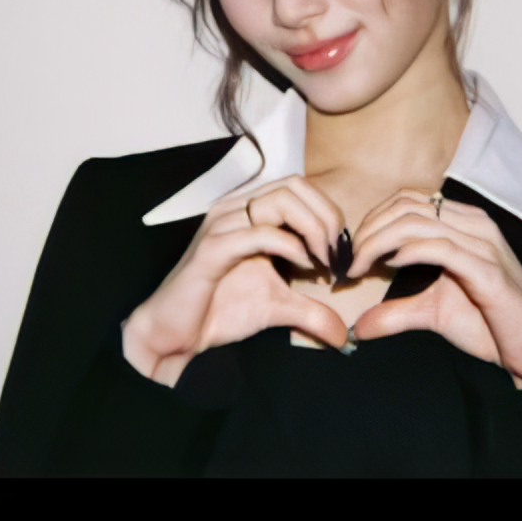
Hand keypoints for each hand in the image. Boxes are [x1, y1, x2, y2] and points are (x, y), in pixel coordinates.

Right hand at [124, 176, 351, 385]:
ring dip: (312, 229)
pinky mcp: (212, 249)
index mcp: (247, 210)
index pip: (298, 185)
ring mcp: (221, 225)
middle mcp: (233, 208)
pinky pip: (259, 233)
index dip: (327, 211)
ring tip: (321, 261)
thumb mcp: (278, 306)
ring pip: (279, 200)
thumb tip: (344, 334)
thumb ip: (312, 310)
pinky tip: (302, 267)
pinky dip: (290, 247)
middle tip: (335, 255)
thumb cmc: (220, 309)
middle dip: (325, 218)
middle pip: (293, 185)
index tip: (339, 249)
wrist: (177, 334)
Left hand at [346, 191, 521, 387]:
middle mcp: (475, 224)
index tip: (352, 251)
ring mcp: (483, 244)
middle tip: (350, 260)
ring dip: (379, 241)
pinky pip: (441, 247)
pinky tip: (390, 265)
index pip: (408, 201)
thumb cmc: (491, 324)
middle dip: (369, 230)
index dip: (373, 220)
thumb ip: (396, 312)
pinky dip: (408, 252)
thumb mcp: (433, 313)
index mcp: (464, 223)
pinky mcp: (488, 270)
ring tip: (361, 265)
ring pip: (418, 221)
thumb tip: (358, 326)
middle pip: (406, 206)